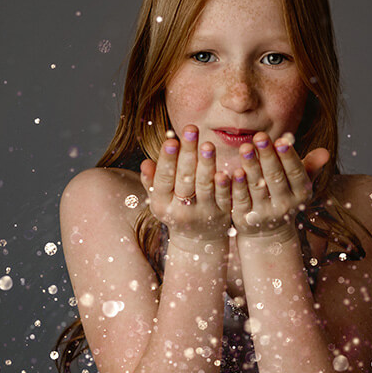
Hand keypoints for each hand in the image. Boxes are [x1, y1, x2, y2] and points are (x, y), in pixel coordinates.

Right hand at [140, 124, 231, 240]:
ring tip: (208, 144)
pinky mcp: (221, 215)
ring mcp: (202, 214)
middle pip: (184, 179)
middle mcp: (180, 211)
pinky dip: (225, 184)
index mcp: (162, 205)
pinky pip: (223, 198)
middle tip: (191, 130)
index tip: (171, 138)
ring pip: (204, 187)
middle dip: (187, 154)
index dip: (167, 159)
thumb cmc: (176, 211)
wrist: (199, 242)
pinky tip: (226, 169)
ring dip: (206, 165)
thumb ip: (152, 181)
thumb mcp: (160, 199)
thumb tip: (145, 163)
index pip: (163, 179)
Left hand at [231, 132, 329, 236]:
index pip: (295, 172)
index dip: (288, 157)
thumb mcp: (301, 183)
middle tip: (260, 136)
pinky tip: (232, 171)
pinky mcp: (245, 219)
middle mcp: (284, 206)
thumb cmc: (286, 196)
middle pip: (275, 177)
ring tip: (245, 148)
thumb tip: (325, 152)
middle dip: (267, 156)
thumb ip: (311, 166)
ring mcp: (264, 213)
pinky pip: (240, 200)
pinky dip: (236, 186)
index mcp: (301, 194)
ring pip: (256, 187)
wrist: (270, 233)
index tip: (281, 140)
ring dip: (251, 166)